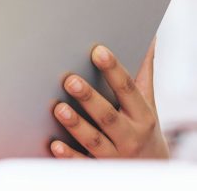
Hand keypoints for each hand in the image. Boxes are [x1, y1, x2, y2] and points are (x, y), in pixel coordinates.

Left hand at [50, 41, 169, 158]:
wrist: (150, 168)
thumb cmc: (142, 127)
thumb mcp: (147, 102)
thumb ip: (144, 72)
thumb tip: (150, 39)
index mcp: (142, 115)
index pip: (127, 89)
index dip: (113, 69)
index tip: (98, 51)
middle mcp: (130, 136)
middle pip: (108, 116)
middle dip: (90, 98)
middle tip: (70, 80)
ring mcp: (114, 154)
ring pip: (94, 140)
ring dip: (76, 125)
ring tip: (58, 108)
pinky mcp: (98, 168)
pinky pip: (82, 162)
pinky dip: (69, 155)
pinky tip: (55, 144)